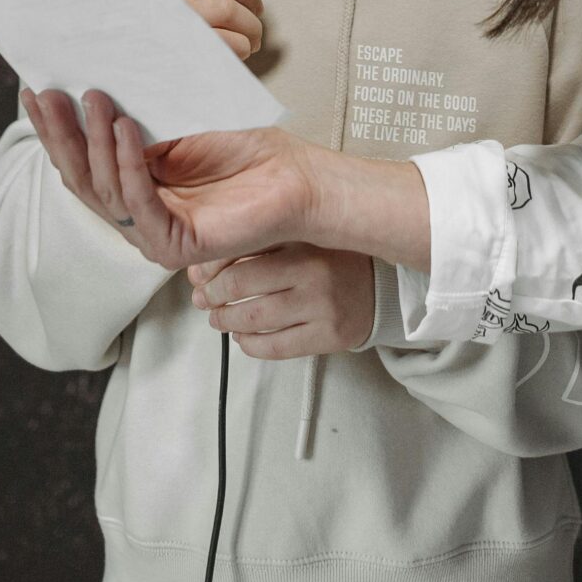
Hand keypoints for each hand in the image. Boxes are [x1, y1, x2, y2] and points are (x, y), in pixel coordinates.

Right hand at [21, 88, 326, 267]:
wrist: (295, 176)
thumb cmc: (245, 148)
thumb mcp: (178, 121)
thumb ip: (138, 111)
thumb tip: (93, 74)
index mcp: (131, 186)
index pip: (80, 159)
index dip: (54, 128)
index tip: (33, 90)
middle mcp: (135, 213)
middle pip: (82, 177)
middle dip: (62, 134)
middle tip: (49, 94)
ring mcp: (152, 233)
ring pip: (106, 189)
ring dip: (95, 140)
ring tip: (94, 98)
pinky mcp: (175, 246)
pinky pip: (140, 203)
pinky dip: (128, 165)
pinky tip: (123, 130)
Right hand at [157, 0, 285, 58]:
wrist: (194, 60)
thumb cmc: (212, 14)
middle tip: (254, 1)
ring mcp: (167, 17)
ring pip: (224, 7)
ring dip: (252, 23)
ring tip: (251, 30)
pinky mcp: (180, 46)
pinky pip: (226, 40)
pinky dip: (245, 45)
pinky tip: (240, 46)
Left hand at [187, 244, 374, 358]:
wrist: (383, 288)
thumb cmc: (333, 260)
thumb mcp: (301, 234)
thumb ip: (259, 241)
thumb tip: (202, 263)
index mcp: (303, 236)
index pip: (240, 247)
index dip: (210, 263)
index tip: (198, 272)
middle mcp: (313, 269)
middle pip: (240, 283)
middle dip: (211, 294)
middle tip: (202, 298)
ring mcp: (322, 305)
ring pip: (253, 319)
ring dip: (224, 321)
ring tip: (217, 318)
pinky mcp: (329, 336)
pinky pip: (275, 347)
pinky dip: (249, 344)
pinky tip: (242, 336)